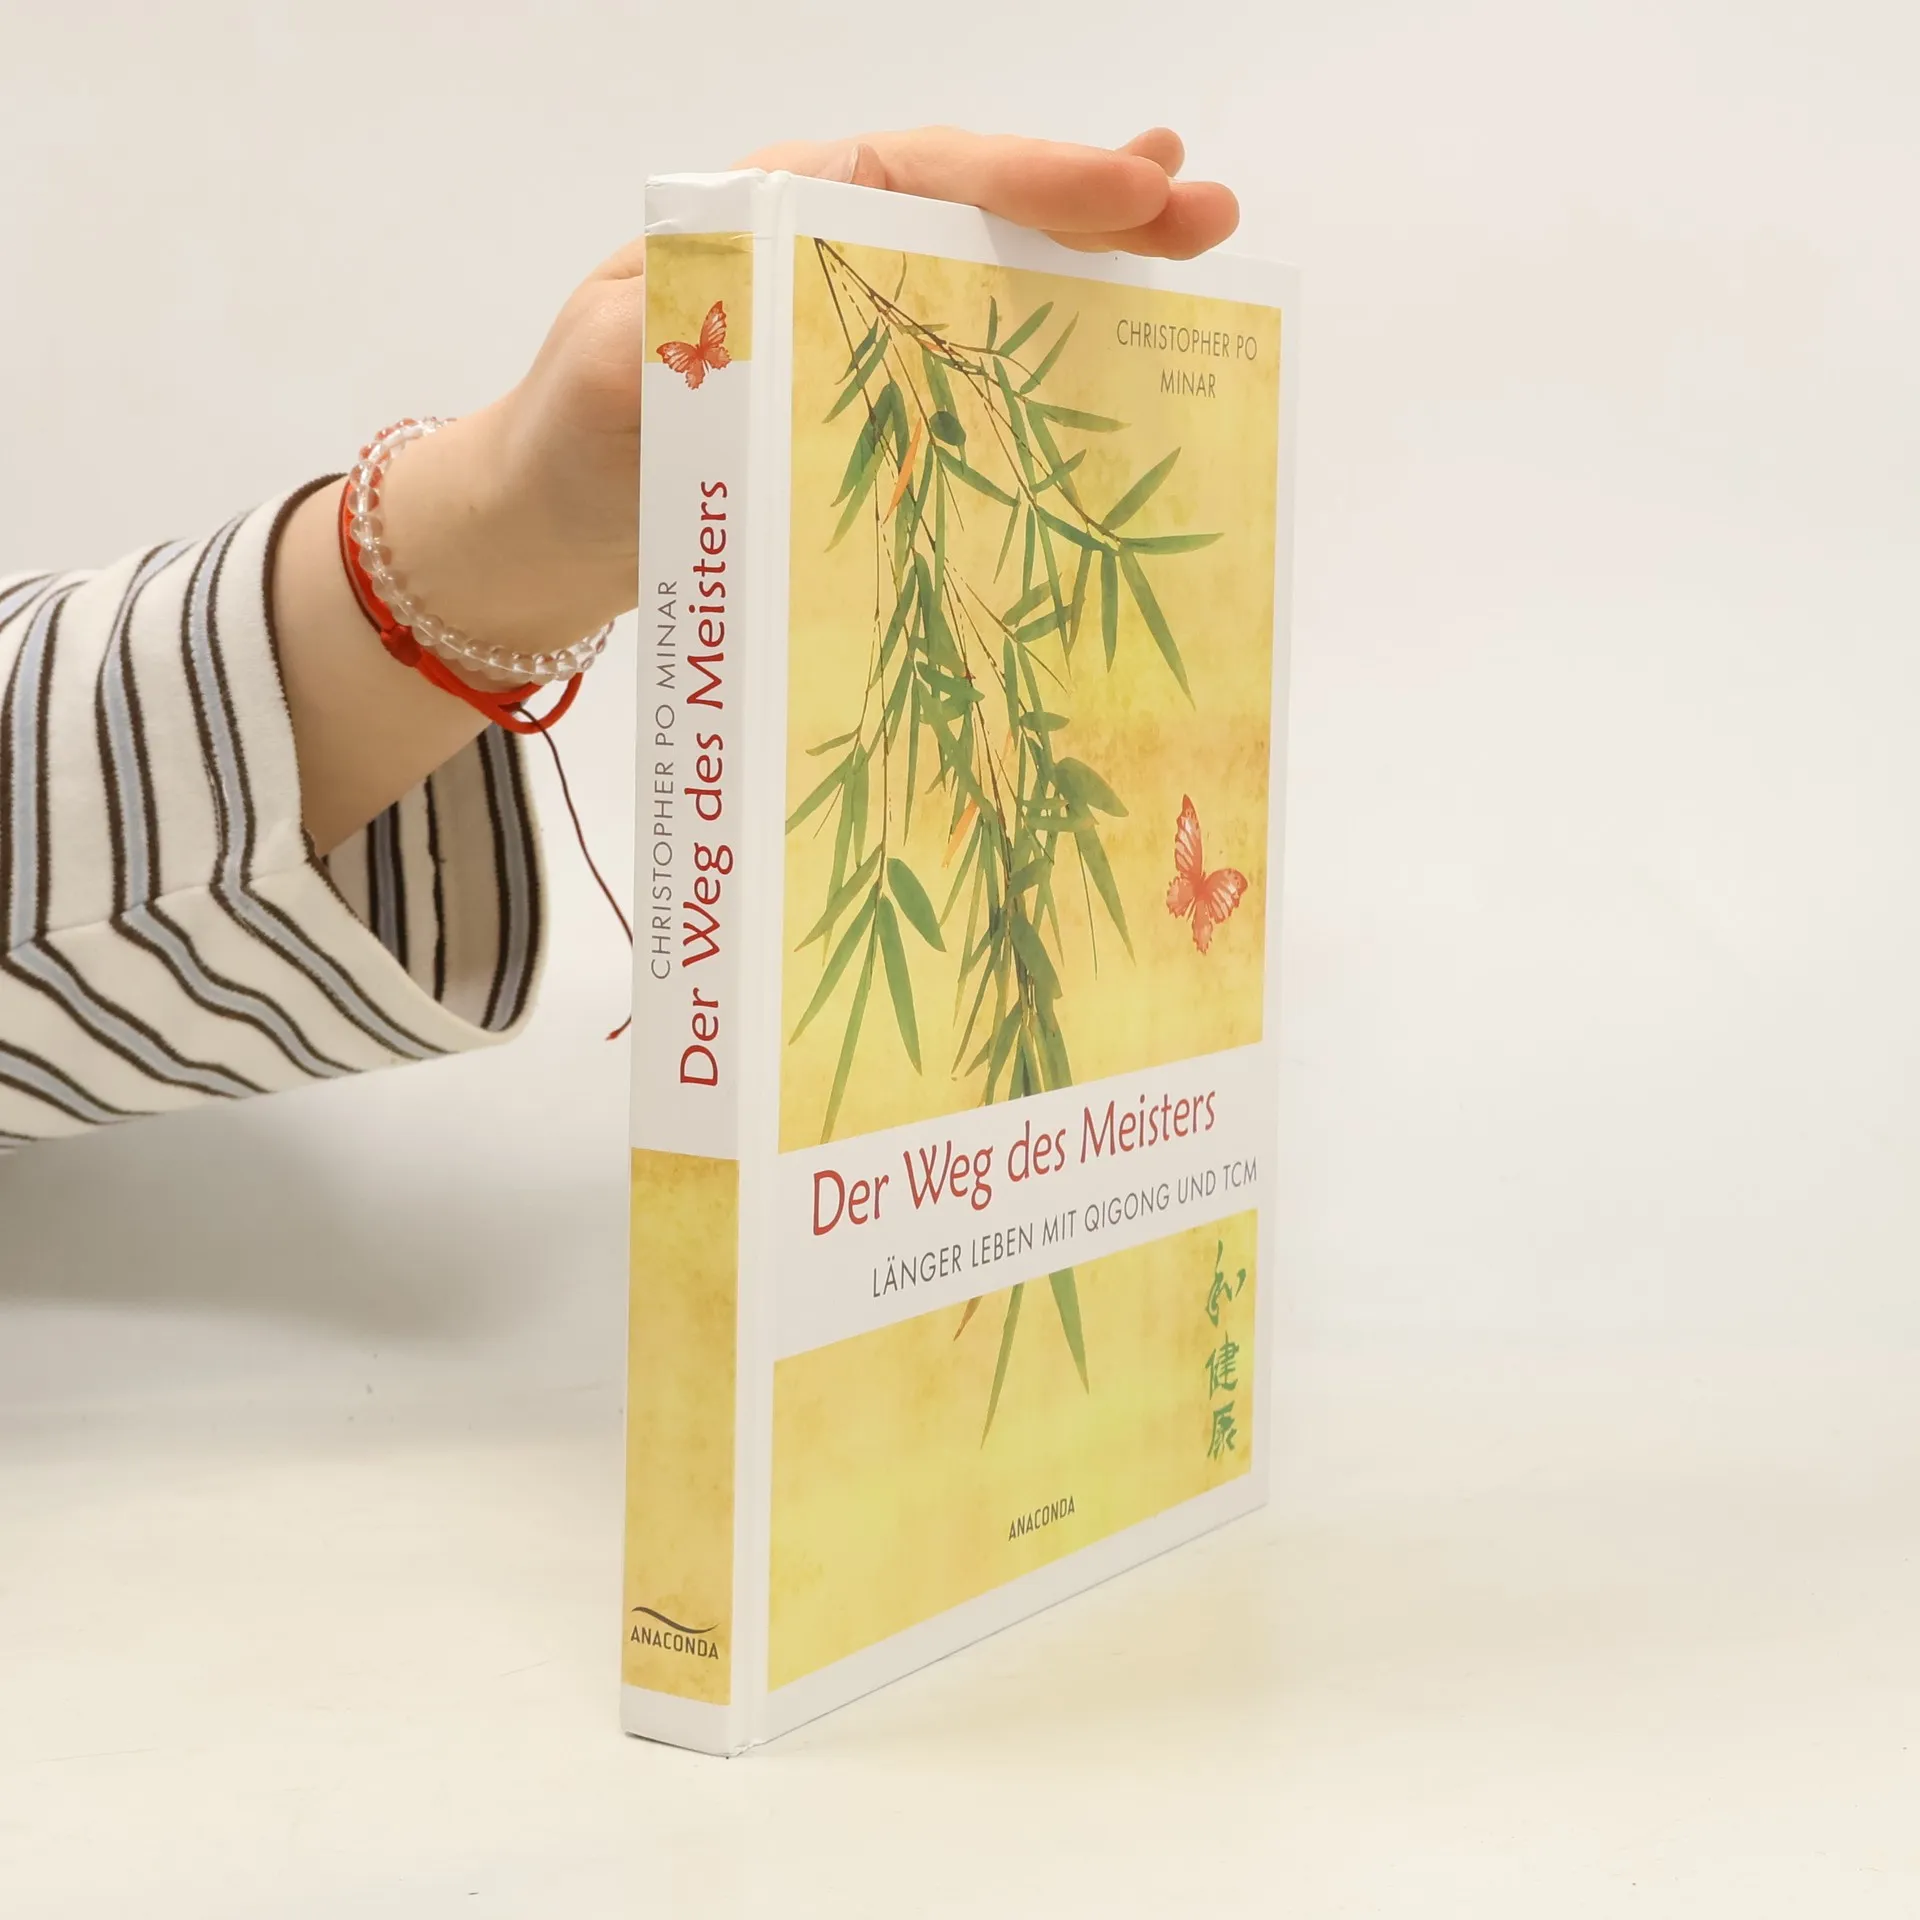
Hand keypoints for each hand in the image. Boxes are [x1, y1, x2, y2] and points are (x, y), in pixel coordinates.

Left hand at [390, 128, 1239, 650]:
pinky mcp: (859, 406)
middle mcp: (818, 259)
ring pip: (982, 276)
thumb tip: (771, 318)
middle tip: (1206, 213)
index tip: (1126, 190)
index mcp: (763, 220)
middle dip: (1091, 206)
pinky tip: (1111, 346)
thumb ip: (679, 336)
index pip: (910, 173)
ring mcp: (846, 333)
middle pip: (971, 209)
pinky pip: (963, 365)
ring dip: (1088, 265)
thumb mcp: (603, 379)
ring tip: (1192, 248)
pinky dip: (1039, 347)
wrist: (539, 531)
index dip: (1024, 177)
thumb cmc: (564, 445)